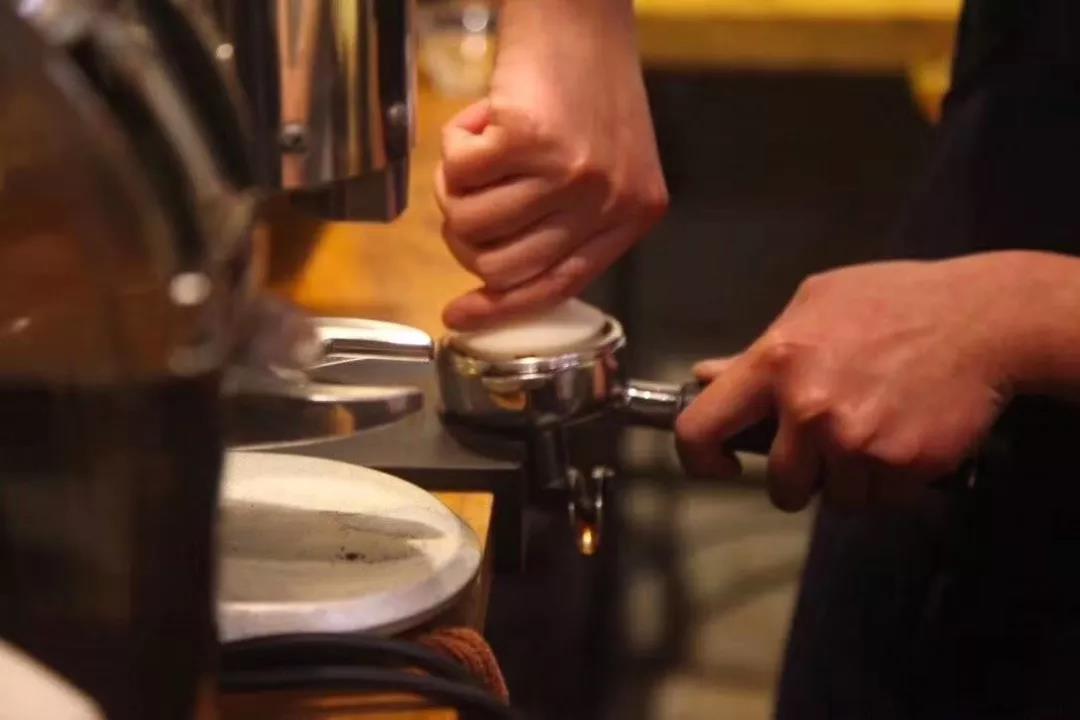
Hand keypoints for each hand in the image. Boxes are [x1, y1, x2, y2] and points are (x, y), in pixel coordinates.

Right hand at [436, 0, 667, 329]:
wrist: (579, 11)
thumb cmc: (580, 82)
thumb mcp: (597, 165)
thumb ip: (563, 224)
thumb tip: (495, 284)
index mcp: (633, 216)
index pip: (558, 286)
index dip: (501, 307)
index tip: (458, 316)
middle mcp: (610, 201)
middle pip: (502, 267)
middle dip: (464, 236)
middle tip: (463, 195)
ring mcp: (574, 172)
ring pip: (470, 225)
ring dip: (455, 186)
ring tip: (477, 149)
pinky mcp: (533, 139)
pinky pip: (456, 174)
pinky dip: (453, 145)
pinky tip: (481, 117)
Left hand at [674, 254, 1060, 511]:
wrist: (983, 319)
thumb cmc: (894, 302)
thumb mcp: (814, 304)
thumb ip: (756, 350)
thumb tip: (706, 377)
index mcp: (774, 362)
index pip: (699, 429)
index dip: (698, 460)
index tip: (719, 465)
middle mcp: (808, 407)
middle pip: (780, 486)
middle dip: (799, 477)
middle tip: (825, 448)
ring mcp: (856, 441)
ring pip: (834, 499)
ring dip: (850, 480)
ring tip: (873, 432)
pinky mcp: (901, 465)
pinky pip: (880, 500)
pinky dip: (890, 482)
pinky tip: (902, 437)